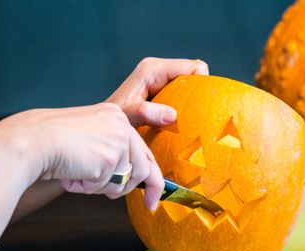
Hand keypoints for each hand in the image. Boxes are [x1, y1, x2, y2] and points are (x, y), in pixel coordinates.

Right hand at [13, 103, 162, 209]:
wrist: (30, 141)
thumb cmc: (51, 143)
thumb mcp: (89, 139)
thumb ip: (112, 152)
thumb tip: (131, 180)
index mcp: (116, 117)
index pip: (144, 151)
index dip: (154, 178)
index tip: (156, 198)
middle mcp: (121, 125)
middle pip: (144, 169)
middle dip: (136, 191)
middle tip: (146, 205)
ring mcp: (118, 140)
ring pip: (125, 181)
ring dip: (102, 187)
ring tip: (80, 176)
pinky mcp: (111, 157)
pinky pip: (106, 186)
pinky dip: (88, 188)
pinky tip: (73, 175)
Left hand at [105, 57, 208, 204]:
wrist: (101, 129)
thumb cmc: (111, 123)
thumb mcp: (127, 118)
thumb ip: (145, 112)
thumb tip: (172, 114)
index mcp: (153, 70)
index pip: (194, 67)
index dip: (204, 84)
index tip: (203, 108)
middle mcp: (158, 70)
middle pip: (196, 75)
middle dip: (202, 93)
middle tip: (201, 118)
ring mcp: (161, 80)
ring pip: (192, 86)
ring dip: (195, 102)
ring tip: (194, 122)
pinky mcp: (162, 92)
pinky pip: (185, 94)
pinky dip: (189, 107)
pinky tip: (184, 124)